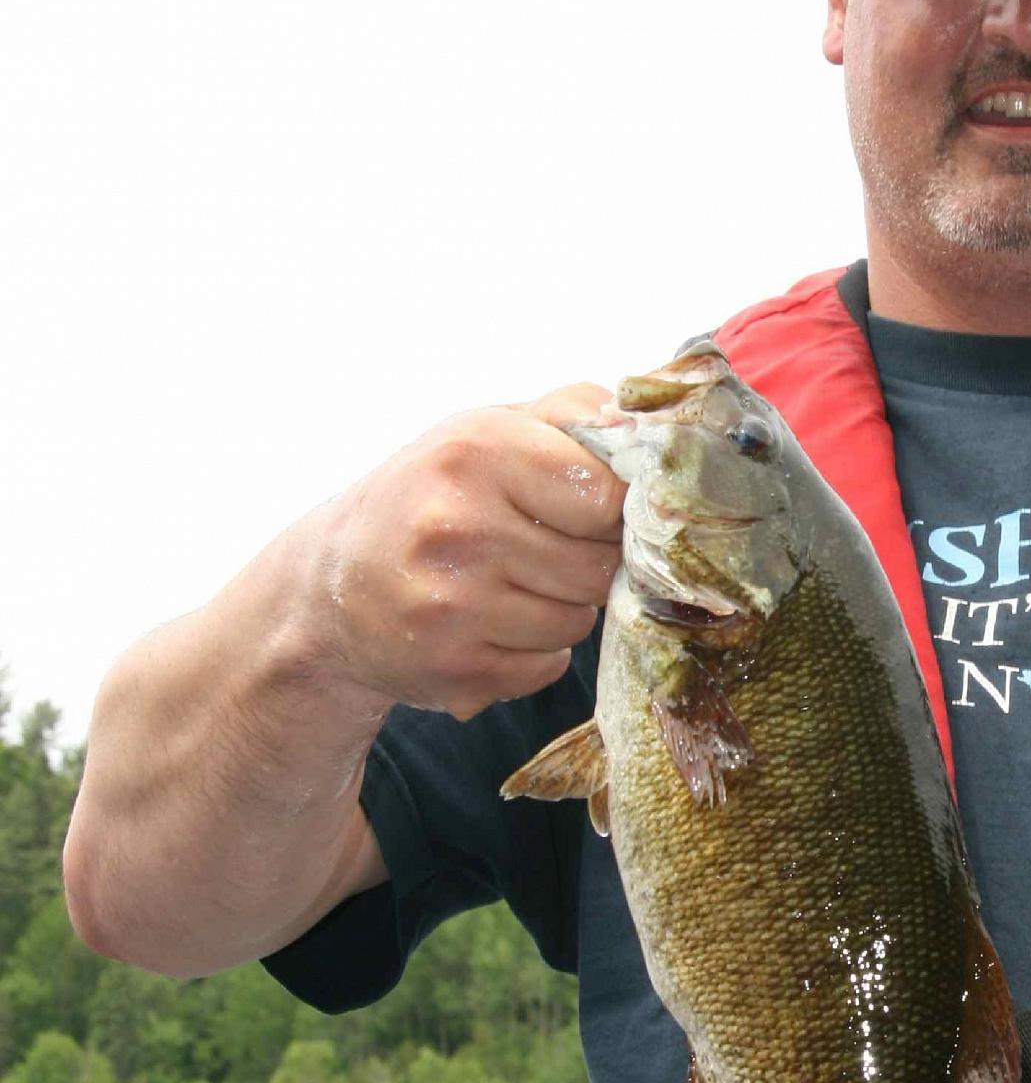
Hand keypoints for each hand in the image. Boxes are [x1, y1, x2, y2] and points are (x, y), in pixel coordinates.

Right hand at [309, 383, 627, 718]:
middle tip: (546, 549)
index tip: (591, 510)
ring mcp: (452, 604)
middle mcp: (457, 525)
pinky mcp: (452, 668)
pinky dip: (533, 652)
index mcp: (475, 450)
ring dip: (561, 608)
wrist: (331, 585)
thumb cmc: (433, 495)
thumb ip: (575, 414)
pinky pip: (546, 667)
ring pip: (576, 621)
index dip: (614, 509)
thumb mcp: (488, 429)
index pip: (608, 495)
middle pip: (598, 565)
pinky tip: (491, 625)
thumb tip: (646, 426)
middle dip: (587, 561)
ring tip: (511, 585)